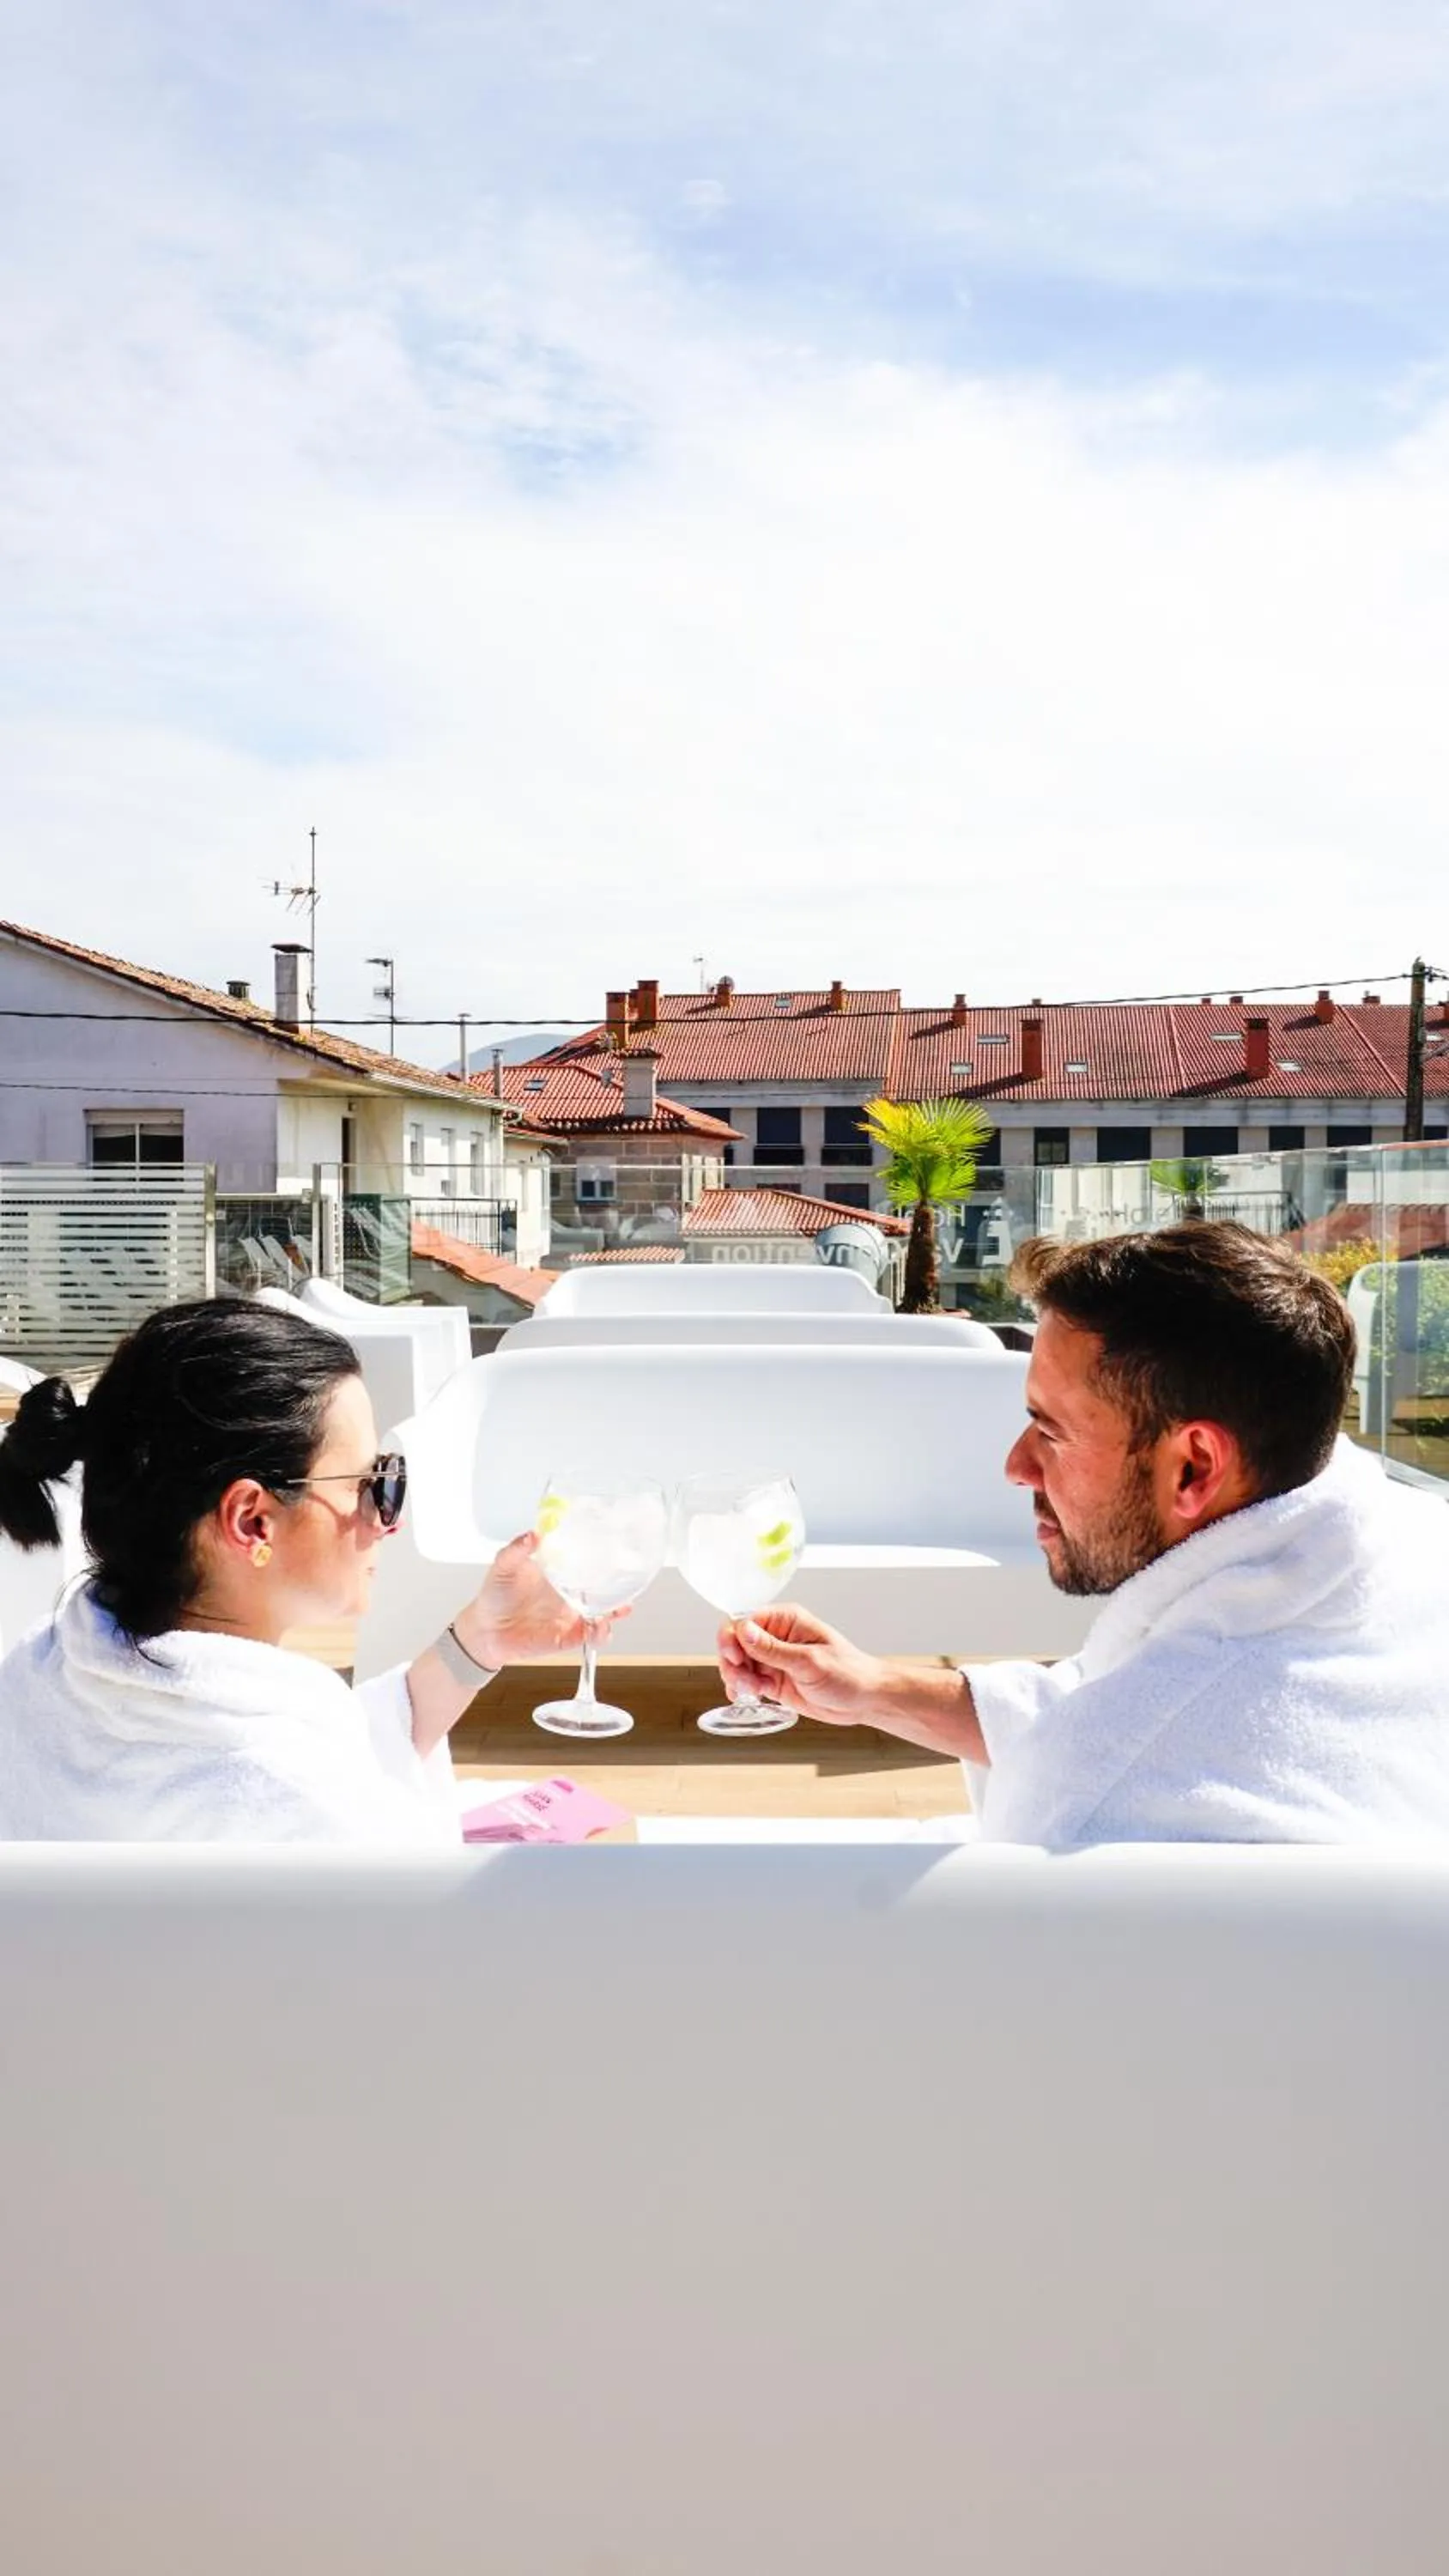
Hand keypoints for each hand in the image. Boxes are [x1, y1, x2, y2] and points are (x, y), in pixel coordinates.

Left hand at [454, 1532, 628, 1668]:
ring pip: (603, 1615)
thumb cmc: (495, 1595)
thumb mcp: (503, 1566)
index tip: (617, 1553)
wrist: (484, 1630)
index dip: (605, 1561)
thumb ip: (516, 1550)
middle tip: (629, 1583)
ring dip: (615, 1612)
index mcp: (559, 1574)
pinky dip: (599, 1634)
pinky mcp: (567, 1638)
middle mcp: (570, 1595)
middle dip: (620, 1588)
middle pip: (603, 1590)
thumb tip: (532, 1535)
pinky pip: (589, 1637)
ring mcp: (570, 1617)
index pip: (588, 1565)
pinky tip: (599, 1627)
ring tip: (619, 1609)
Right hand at [717, 1602, 884, 1727]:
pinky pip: (748, 1680)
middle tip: (743, 1680)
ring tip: (752, 1691)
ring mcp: (775, 1659)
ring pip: (739, 1663)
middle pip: (736, 1642)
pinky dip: (742, 1688)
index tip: (736, 1658)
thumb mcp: (808, 1661)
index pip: (745, 1620)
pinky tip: (747, 1696)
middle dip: (733, 1661)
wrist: (865, 1700)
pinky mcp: (775, 1680)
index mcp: (786, 1620)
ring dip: (737, 1677)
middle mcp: (777, 1636)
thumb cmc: (848, 1673)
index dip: (733, 1638)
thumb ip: (773, 1649)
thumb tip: (743, 1630)